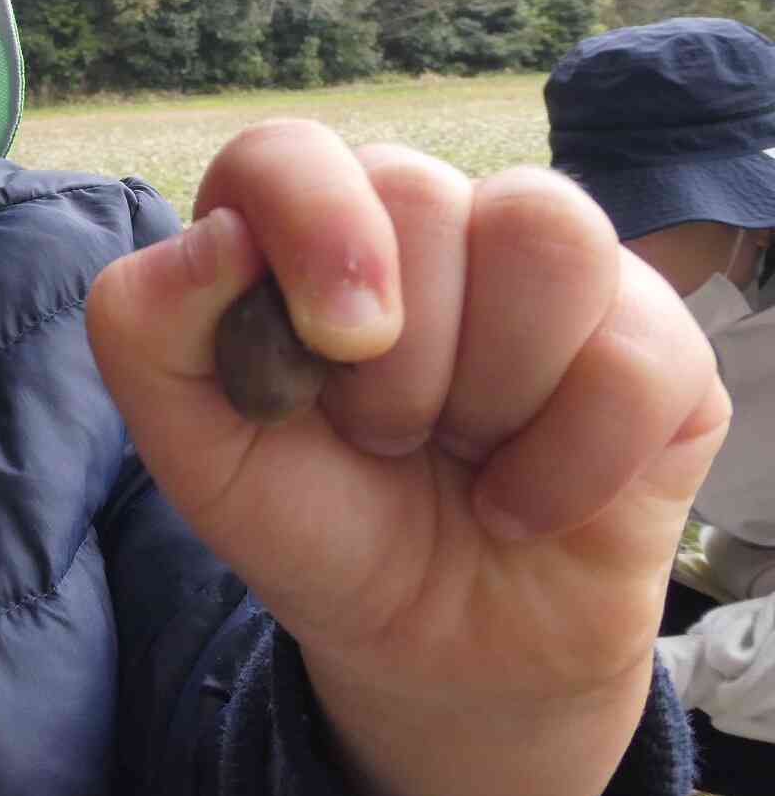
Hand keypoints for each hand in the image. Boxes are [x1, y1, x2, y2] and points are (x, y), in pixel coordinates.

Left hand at [86, 122, 727, 795]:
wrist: (430, 643)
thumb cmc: (310, 517)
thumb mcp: (193, 448)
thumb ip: (148, 330)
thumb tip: (217, 234)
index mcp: (297, 227)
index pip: (289, 152)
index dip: (313, 226)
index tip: (332, 343)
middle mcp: (422, 219)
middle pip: (420, 191)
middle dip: (393, 360)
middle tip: (381, 437)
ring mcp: (543, 268)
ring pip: (546, 234)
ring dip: (488, 392)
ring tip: (458, 453)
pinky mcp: (648, 336)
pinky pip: (636, 351)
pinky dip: (569, 462)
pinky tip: (527, 499)